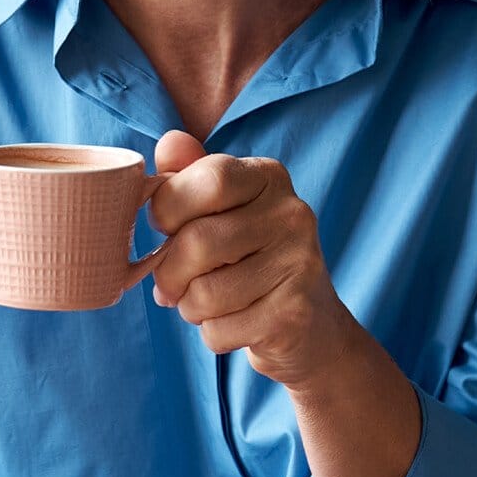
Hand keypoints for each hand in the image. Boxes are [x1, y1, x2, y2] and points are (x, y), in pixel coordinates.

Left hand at [145, 131, 356, 387]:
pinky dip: (212, 334)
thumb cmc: (250, 258)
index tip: (165, 228)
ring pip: (204, 294)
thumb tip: (169, 142)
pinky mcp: (294, 314)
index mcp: (269, 177)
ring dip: (189, 307)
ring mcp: (299, 264)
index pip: (207, 179)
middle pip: (197, 242)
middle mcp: (292, 214)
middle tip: (171, 284)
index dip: (168, 208)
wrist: (311, 326)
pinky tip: (234, 323)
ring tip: (204, 303)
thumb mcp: (222, 210)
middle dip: (168, 273)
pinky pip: (220, 330)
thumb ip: (190, 175)